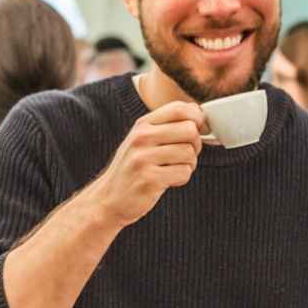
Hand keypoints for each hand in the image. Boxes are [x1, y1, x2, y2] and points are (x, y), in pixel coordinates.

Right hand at [86, 101, 205, 228]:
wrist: (108, 198)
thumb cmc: (132, 169)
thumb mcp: (142, 140)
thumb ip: (167, 126)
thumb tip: (198, 113)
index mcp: (142, 125)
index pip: (179, 108)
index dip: (196, 118)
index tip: (196, 131)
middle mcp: (141, 138)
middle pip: (190, 130)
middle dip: (196, 144)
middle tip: (185, 155)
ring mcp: (144, 158)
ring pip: (189, 153)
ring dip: (189, 164)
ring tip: (173, 170)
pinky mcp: (149, 179)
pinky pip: (184, 172)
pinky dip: (181, 178)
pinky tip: (168, 181)